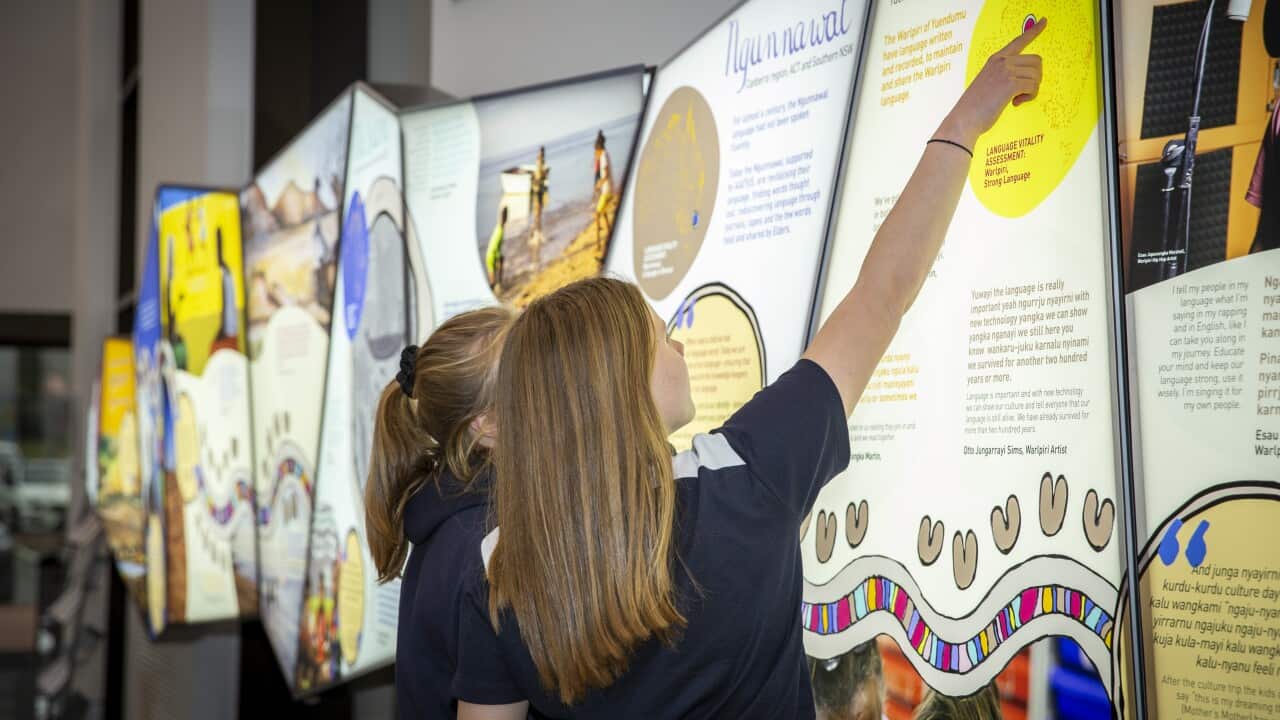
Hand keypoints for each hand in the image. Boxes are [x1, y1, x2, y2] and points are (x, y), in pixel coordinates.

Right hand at [937, 17, 1045, 147]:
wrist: (964, 119)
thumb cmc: (975, 107)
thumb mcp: (987, 83)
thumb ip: (1004, 76)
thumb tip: (1027, 82)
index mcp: (996, 59)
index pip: (1019, 41)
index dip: (1034, 31)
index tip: (1044, 22)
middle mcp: (1001, 61)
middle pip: (1036, 61)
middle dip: (1036, 78)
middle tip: (1024, 92)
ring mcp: (1006, 70)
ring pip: (1037, 75)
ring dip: (1032, 90)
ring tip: (1017, 99)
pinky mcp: (1011, 83)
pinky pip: (1033, 86)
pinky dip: (1029, 97)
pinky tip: (1016, 103)